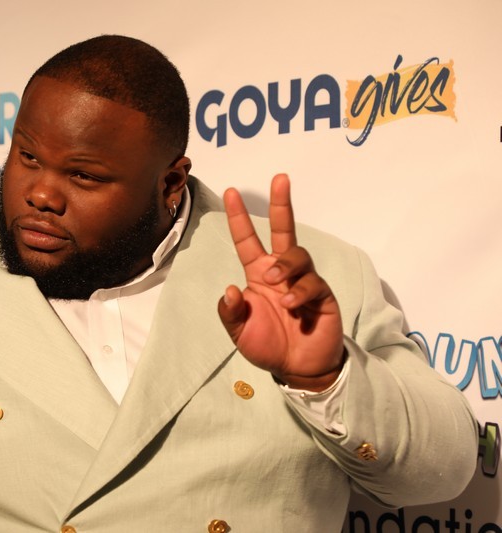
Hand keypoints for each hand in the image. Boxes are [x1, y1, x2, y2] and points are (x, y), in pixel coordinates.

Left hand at [217, 174, 343, 390]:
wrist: (296, 369)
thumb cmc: (267, 346)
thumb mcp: (238, 332)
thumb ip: (230, 312)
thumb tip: (230, 288)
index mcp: (258, 275)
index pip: (248, 240)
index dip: (239, 218)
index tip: (231, 192)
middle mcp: (280, 272)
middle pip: (283, 230)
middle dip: (281, 204)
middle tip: (280, 179)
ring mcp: (303, 281)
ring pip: (297, 255)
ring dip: (285, 265)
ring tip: (274, 282)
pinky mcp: (321, 296)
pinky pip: (312, 283)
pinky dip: (299, 292)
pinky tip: (290, 305)